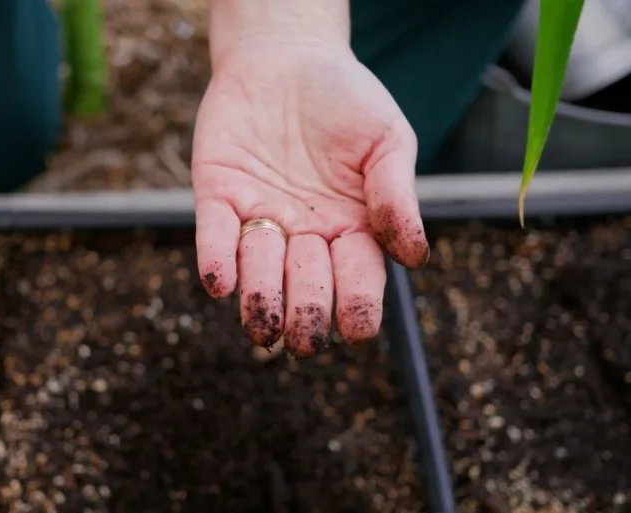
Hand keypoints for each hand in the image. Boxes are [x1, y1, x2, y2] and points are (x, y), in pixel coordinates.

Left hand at [192, 33, 429, 356]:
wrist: (288, 55)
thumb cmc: (346, 101)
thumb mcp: (386, 140)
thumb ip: (396, 194)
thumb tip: (415, 256)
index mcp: (352, 229)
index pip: (356, 278)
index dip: (356, 306)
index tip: (357, 330)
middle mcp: (304, 234)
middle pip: (305, 285)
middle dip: (305, 313)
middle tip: (304, 339)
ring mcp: (259, 217)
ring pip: (259, 270)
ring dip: (260, 298)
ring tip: (262, 326)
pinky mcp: (218, 196)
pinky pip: (215, 235)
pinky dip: (216, 259)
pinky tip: (220, 282)